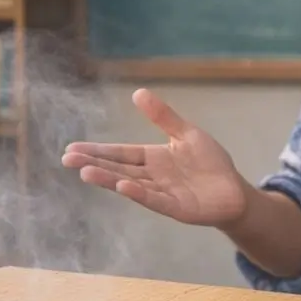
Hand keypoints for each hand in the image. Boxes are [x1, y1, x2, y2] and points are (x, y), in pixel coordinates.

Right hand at [61, 88, 247, 226]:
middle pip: (118, 168)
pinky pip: (156, 200)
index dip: (97, 151)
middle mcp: (153, 177)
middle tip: (66, 159)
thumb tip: (137, 92)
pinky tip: (123, 187)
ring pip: (131, 185)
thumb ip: (163, 117)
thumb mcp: (186, 134)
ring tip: (85, 172)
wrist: (234, 191)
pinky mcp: (178, 208)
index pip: (120, 153)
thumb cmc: (210, 164)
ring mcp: (163, 194)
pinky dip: (140, 194)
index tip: (72, 148)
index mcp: (153, 158)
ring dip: (109, 179)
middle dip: (94, 164)